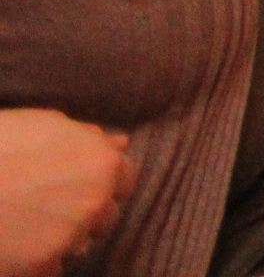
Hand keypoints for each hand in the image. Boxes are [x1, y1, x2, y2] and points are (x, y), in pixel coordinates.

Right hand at [0, 108, 131, 276]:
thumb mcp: (42, 126)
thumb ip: (87, 138)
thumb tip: (120, 143)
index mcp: (101, 163)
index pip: (124, 179)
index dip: (102, 181)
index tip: (78, 184)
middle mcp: (95, 201)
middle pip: (106, 215)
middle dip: (84, 211)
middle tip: (44, 205)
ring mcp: (71, 237)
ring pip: (80, 244)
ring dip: (62, 238)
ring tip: (24, 223)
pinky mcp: (44, 266)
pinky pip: (53, 267)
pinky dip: (37, 262)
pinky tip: (14, 243)